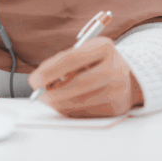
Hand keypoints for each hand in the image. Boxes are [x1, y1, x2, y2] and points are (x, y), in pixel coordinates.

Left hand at [27, 36, 143, 117]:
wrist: (128, 76)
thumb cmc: (97, 62)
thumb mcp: (85, 51)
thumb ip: (63, 61)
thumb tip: (39, 80)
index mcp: (105, 47)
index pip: (72, 59)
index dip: (49, 70)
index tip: (34, 79)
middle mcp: (115, 68)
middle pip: (77, 84)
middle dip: (51, 92)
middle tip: (38, 93)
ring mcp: (117, 90)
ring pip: (79, 102)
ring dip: (57, 103)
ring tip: (49, 98)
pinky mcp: (115, 109)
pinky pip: (84, 113)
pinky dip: (69, 110)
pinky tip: (67, 103)